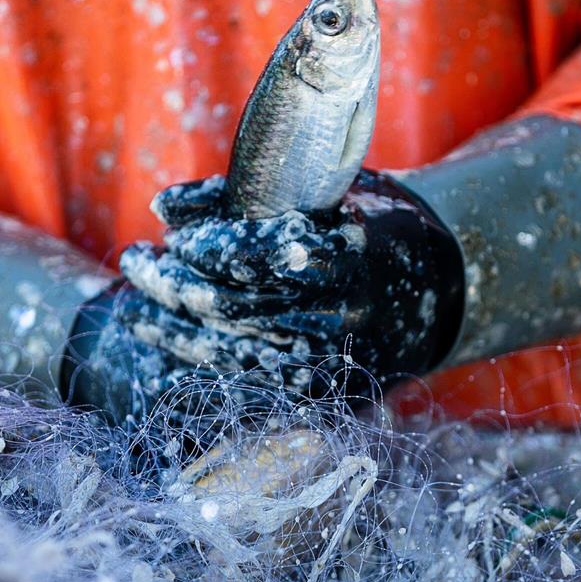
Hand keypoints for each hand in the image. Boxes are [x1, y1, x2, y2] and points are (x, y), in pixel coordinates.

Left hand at [119, 171, 463, 393]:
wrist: (445, 291)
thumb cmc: (373, 225)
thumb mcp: (326, 192)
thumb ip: (246, 194)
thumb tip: (161, 206)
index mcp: (351, 254)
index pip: (265, 253)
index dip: (212, 246)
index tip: (176, 237)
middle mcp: (344, 312)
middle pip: (238, 306)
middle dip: (173, 285)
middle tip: (135, 262)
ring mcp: (335, 358)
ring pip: (235, 352)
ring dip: (174, 331)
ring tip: (136, 307)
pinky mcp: (327, 389)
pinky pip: (251, 386)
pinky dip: (203, 368)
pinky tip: (168, 349)